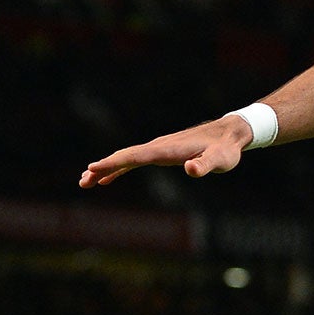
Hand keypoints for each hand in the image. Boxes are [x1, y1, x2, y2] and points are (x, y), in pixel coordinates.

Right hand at [79, 114, 249, 187]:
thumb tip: (191, 169)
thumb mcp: (220, 161)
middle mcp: (159, 146)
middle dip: (103, 168)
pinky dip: (119, 167)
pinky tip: (108, 177)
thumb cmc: (225, 150)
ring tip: (86, 181)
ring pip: (127, 157)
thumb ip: (205, 165)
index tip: (93, 168)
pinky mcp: (161, 151)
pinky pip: (135, 159)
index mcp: (167, 150)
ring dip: (106, 168)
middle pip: (125, 156)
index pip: (135, 157)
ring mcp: (158, 148)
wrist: (229, 133)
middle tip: (83, 181)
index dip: (114, 163)